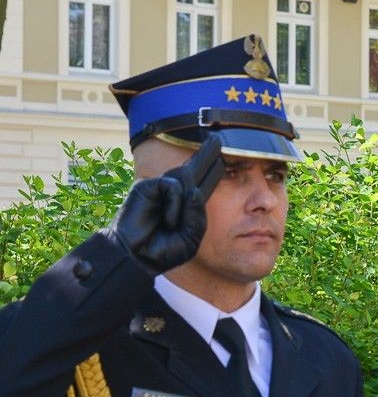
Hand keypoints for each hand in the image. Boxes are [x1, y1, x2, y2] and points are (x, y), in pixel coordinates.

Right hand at [105, 135, 223, 273]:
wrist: (137, 257)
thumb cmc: (162, 251)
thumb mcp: (190, 238)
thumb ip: (197, 217)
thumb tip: (194, 191)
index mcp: (185, 206)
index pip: (203, 184)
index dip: (212, 170)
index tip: (221, 153)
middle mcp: (174, 194)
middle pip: (194, 170)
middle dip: (206, 155)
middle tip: (217, 139)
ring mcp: (160, 189)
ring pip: (185, 178)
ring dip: (187, 197)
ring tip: (181, 213)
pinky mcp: (148, 186)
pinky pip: (173, 186)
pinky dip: (175, 203)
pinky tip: (169, 220)